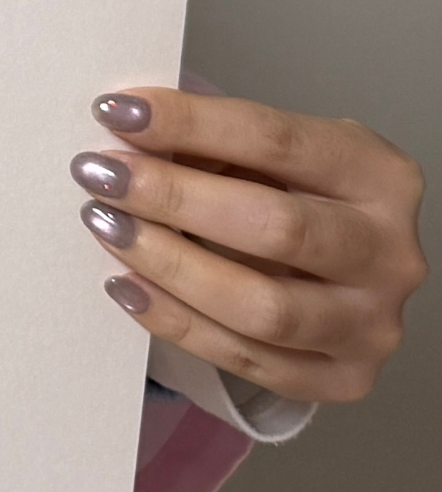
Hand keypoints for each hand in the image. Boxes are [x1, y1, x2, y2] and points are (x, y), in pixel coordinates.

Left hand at [73, 85, 424, 404]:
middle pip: (276, 228)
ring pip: (262, 308)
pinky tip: (126, 285)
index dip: (191, 124)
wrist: (339, 269)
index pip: (276, 141)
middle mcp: (390, 254)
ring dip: (169, 265)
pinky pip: (247, 359)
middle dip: (174, 197)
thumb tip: (124, 134)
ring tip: (105, 227)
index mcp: (380, 176)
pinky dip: (176, 322)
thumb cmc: (292, 194)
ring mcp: (372, 325)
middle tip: (101, 175)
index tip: (116, 112)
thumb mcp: (270, 154)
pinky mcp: (344, 379)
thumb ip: (212, 144)